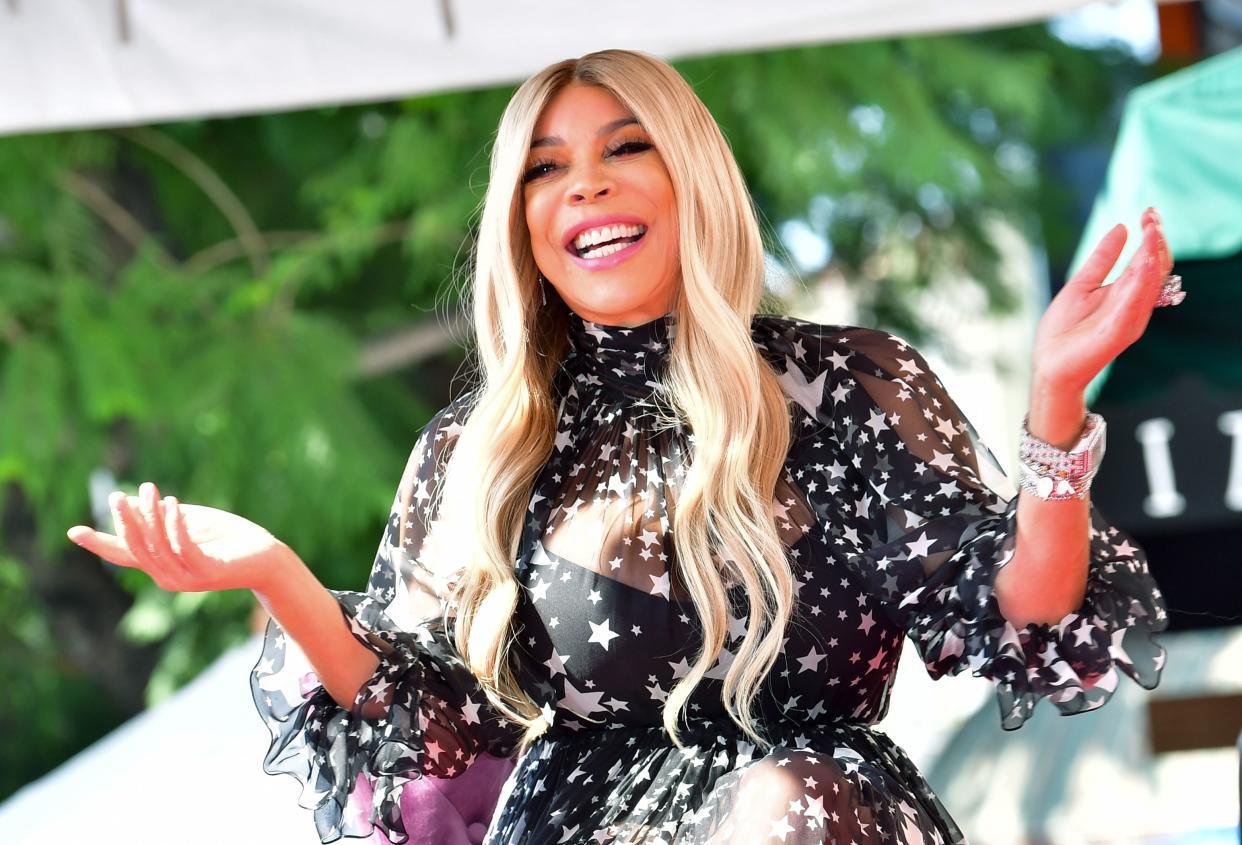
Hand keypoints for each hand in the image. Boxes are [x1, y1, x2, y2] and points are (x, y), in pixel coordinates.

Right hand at [66, 480, 290, 592]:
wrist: (267, 558)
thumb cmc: (228, 539)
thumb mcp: (190, 522)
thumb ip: (161, 516)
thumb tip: (131, 500)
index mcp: (160, 564)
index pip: (124, 554)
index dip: (99, 543)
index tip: (74, 531)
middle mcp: (167, 576)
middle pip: (136, 548)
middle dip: (125, 521)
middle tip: (118, 495)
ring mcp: (187, 577)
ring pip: (157, 548)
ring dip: (150, 517)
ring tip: (149, 490)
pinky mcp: (208, 572)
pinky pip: (185, 548)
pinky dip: (177, 526)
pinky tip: (174, 505)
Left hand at [1032, 206, 1173, 393]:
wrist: (1051, 365)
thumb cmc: (1065, 331)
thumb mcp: (1082, 285)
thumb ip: (1103, 259)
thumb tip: (1121, 227)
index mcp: (1126, 293)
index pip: (1149, 260)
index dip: (1151, 235)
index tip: (1149, 212)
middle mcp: (1134, 305)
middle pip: (1156, 268)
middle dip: (1155, 240)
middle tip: (1152, 216)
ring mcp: (1129, 318)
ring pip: (1151, 282)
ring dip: (1153, 255)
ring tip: (1152, 230)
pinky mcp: (1118, 331)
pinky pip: (1135, 304)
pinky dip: (1142, 283)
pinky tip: (1145, 261)